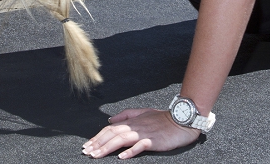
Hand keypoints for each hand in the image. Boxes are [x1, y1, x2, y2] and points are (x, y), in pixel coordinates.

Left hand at [82, 109, 200, 158]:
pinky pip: (140, 146)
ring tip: (97, 155)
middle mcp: (136, 126)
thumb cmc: (164, 118)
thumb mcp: (144, 113)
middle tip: (87, 152)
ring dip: (107, 148)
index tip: (88, 145)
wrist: (182, 119)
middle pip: (112, 134)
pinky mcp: (154, 140)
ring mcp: (144, 133)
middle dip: (98, 143)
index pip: (110, 128)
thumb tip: (111, 120)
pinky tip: (122, 157)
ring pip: (122, 140)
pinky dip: (130, 151)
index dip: (98, 137)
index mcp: (132, 121)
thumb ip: (127, 115)